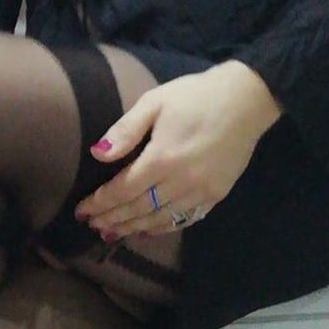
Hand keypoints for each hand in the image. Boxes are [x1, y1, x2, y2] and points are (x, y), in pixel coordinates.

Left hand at [75, 63, 281, 241]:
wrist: (247, 100)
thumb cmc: (196, 96)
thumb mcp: (155, 102)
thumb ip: (126, 130)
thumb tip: (98, 154)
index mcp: (161, 159)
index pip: (122, 190)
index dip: (100, 204)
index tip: (81, 211)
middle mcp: (180, 182)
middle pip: (138, 209)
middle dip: (112, 219)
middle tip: (92, 226)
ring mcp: (201, 192)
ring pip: (160, 219)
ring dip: (133, 228)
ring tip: (112, 233)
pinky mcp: (217, 195)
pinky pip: (185, 219)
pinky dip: (163, 227)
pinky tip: (148, 230)